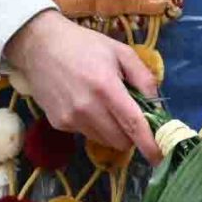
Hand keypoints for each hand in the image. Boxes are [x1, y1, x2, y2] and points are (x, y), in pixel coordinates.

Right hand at [2, 10, 162, 161]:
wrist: (39, 45)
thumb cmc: (84, 45)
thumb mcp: (120, 51)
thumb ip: (143, 77)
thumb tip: (157, 105)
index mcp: (106, 87)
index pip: (133, 125)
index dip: (150, 144)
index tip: (162, 157)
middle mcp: (88, 108)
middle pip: (121, 141)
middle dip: (132, 135)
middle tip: (130, 116)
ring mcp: (71, 119)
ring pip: (104, 141)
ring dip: (113, 132)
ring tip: (106, 106)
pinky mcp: (58, 124)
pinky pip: (86, 134)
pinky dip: (94, 126)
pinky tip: (85, 104)